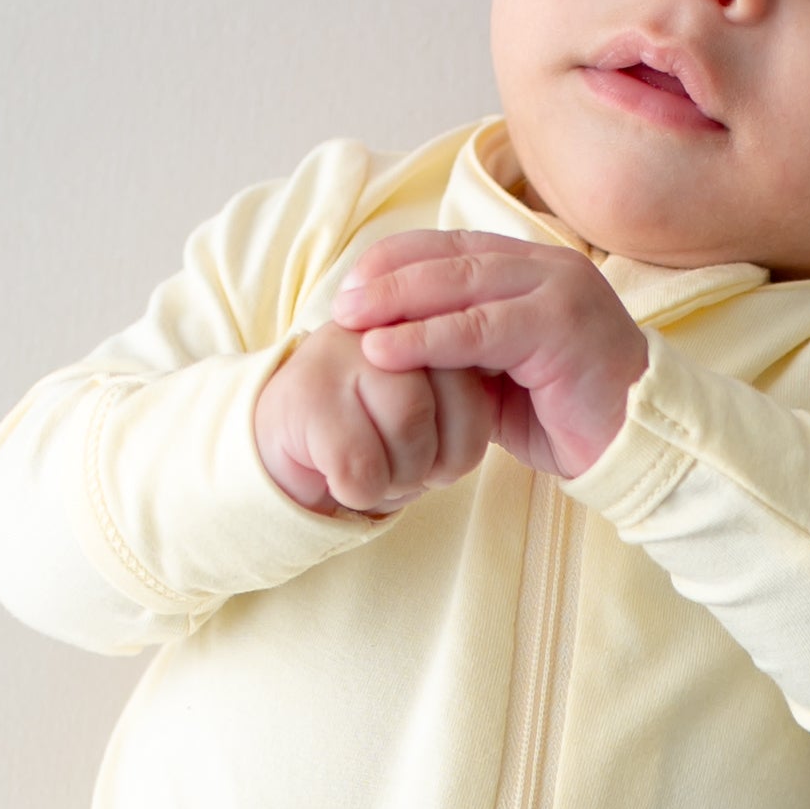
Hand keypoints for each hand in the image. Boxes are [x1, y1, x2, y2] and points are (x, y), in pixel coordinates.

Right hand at [252, 320, 505, 516]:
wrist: (283, 450)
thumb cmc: (371, 434)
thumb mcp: (430, 404)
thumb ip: (470, 385)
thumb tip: (525, 384)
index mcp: (419, 316)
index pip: (483, 363)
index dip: (472, 428)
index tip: (446, 458)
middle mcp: (381, 323)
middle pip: (457, 393)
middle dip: (446, 456)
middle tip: (416, 472)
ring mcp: (338, 353)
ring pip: (412, 425)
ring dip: (405, 474)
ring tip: (383, 472)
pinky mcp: (303, 396)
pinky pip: (362, 464)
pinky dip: (365, 492)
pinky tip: (349, 481)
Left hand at [330, 232, 648, 483]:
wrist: (639, 446)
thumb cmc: (572, 418)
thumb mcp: (503, 378)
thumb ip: (460, 353)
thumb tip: (391, 346)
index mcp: (532, 270)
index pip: (451, 247)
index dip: (395, 262)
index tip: (350, 288)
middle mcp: (546, 267)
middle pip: (450, 257)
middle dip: (386, 277)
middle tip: (339, 303)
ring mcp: (557, 290)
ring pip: (460, 285)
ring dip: (397, 301)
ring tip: (349, 320)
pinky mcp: (561, 326)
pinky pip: (479, 329)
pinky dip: (425, 337)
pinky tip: (383, 349)